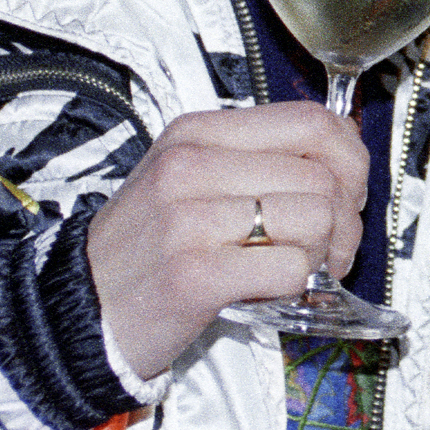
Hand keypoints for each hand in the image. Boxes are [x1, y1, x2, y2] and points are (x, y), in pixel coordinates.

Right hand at [85, 103, 367, 376]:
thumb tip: (342, 158)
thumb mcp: (187, 178)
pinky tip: (267, 290)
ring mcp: (190, 219)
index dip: (351, 159)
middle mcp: (192, 165)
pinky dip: (294, 286)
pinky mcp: (195, 275)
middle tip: (331, 248)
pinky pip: (290, 270)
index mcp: (198, 132)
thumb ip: (256, 159)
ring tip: (296, 269)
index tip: (348, 192)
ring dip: (321, 254)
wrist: (79, 308)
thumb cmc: (144, 247)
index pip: (311, 121)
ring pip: (314, 219)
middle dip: (344, 220)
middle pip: (322, 175)